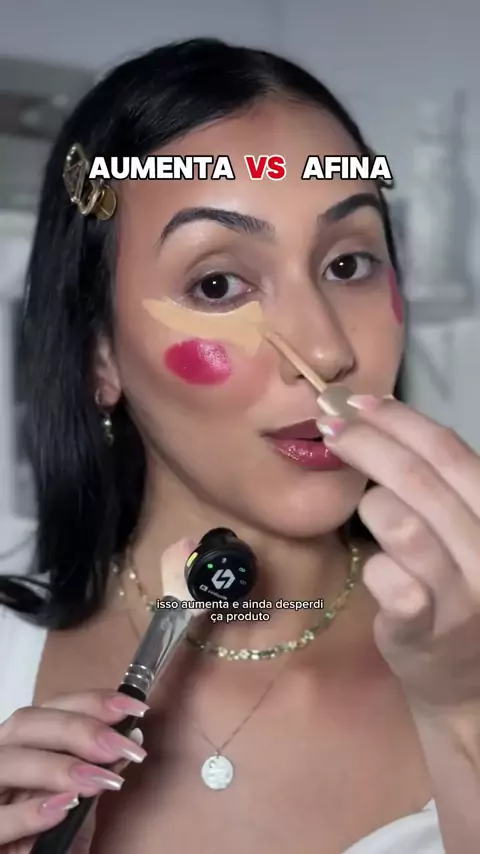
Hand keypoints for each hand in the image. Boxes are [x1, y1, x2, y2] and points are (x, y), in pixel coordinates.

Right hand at [0, 689, 146, 852]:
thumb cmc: (53, 832)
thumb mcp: (82, 798)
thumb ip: (100, 767)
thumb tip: (132, 736)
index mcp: (21, 742)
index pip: (51, 707)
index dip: (92, 701)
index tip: (133, 708)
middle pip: (26, 724)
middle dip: (78, 729)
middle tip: (119, 746)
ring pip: (7, 762)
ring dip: (58, 767)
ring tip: (98, 780)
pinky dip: (30, 812)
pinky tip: (63, 808)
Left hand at [316, 395, 479, 711]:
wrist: (468, 682)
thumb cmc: (459, 591)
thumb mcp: (463, 531)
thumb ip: (439, 485)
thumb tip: (384, 419)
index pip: (450, 451)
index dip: (400, 420)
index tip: (359, 402)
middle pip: (421, 479)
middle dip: (368, 443)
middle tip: (330, 426)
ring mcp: (463, 592)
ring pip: (401, 522)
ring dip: (373, 507)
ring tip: (370, 514)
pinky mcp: (429, 627)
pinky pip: (385, 576)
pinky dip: (373, 565)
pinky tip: (376, 570)